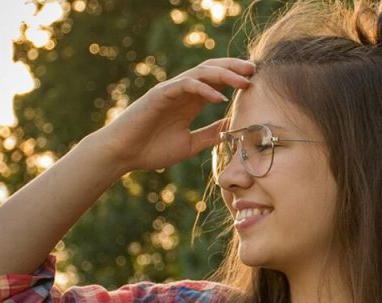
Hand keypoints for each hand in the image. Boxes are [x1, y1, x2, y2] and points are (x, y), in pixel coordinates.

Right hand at [90, 58, 254, 171]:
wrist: (122, 155)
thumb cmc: (152, 150)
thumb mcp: (191, 144)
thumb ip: (212, 134)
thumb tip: (235, 127)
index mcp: (191, 101)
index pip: (218, 82)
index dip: (237, 78)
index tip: (258, 82)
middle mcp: (183, 91)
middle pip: (213, 70)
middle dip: (235, 68)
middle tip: (255, 71)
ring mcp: (171, 90)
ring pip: (201, 73)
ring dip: (224, 74)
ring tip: (243, 80)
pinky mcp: (160, 95)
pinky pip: (185, 86)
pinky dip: (203, 89)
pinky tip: (218, 98)